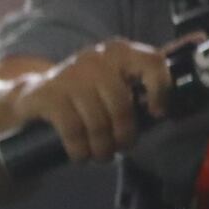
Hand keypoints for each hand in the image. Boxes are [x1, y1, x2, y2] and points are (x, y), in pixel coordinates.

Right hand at [12, 38, 172, 163]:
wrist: (35, 96)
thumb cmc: (86, 95)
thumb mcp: (115, 83)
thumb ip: (143, 84)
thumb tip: (173, 91)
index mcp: (118, 52)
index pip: (151, 62)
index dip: (160, 90)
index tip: (156, 113)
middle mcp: (94, 59)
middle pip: (121, 105)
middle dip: (123, 135)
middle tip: (120, 148)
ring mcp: (68, 76)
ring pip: (97, 121)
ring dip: (102, 148)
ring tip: (101, 156)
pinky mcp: (46, 95)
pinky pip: (72, 130)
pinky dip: (80, 149)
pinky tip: (80, 155)